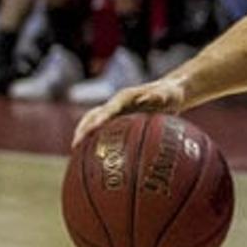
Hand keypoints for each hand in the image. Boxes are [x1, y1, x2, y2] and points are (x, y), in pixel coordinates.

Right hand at [71, 76, 189, 148]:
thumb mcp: (168, 95)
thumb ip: (158, 96)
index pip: (108, 109)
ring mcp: (116, 111)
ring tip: (76, 152)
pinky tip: (93, 155)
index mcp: (125, 97)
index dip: (98, 119)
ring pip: (94, 121)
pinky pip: (103, 128)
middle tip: (75, 145)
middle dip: (83, 129)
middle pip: (93, 115)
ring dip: (83, 134)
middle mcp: (116, 104)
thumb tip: (146, 97)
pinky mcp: (119, 117)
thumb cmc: (171, 94)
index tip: (91, 130)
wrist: (170, 91)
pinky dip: (95, 138)